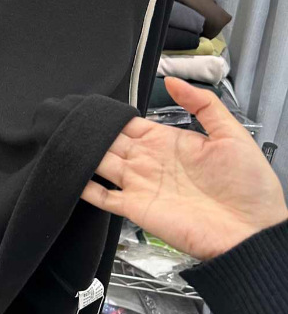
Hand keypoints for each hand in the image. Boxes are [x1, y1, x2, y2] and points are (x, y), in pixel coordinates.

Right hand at [82, 77, 287, 259]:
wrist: (252, 232)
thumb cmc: (249, 187)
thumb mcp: (231, 135)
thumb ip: (203, 104)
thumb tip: (172, 80)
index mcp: (166, 142)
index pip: (128, 124)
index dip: (110, 115)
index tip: (90, 105)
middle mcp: (148, 161)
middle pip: (108, 141)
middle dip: (88, 130)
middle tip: (67, 118)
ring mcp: (139, 185)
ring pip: (100, 163)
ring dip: (82, 152)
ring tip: (62, 138)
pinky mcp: (134, 208)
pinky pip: (102, 196)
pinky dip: (84, 187)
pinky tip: (70, 174)